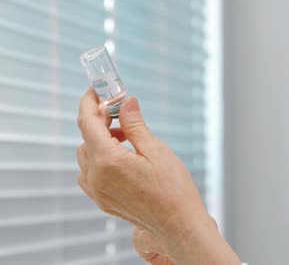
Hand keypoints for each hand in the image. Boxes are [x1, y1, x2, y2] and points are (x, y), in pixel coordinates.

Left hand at [76, 87, 241, 263]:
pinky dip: (99, 159)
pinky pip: (89, 173)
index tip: (96, 90)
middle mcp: (96, 177)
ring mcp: (97, 191)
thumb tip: (126, 102)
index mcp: (108, 161)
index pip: (87, 122)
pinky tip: (122, 158)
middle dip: (100, 121)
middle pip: (86, 138)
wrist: (178, 223)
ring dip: (100, 141)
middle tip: (121, 112)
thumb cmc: (173, 188)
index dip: (90, 102)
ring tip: (127, 138)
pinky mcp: (102, 201)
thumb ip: (135, 125)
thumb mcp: (156, 150)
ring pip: (86, 156)